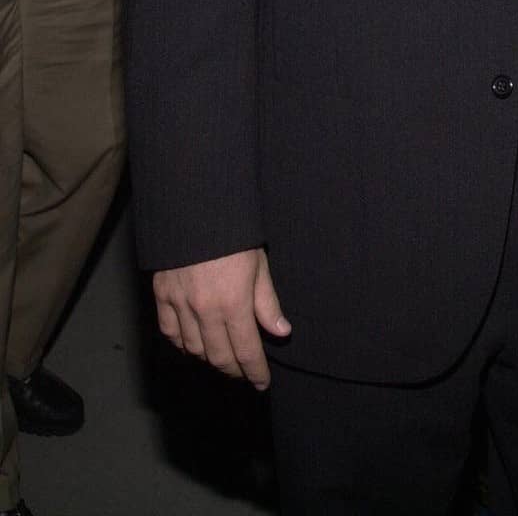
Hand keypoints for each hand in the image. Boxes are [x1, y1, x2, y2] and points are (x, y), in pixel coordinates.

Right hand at [153, 247, 289, 388]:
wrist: (194, 208)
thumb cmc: (233, 234)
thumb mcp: (259, 265)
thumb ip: (267, 303)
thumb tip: (281, 332)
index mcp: (233, 303)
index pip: (246, 350)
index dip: (256, 371)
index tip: (262, 382)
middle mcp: (205, 310)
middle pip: (219, 356)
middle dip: (234, 370)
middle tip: (244, 373)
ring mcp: (180, 305)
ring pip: (194, 349)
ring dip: (210, 359)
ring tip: (223, 359)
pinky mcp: (162, 296)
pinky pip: (170, 332)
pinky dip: (182, 344)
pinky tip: (192, 345)